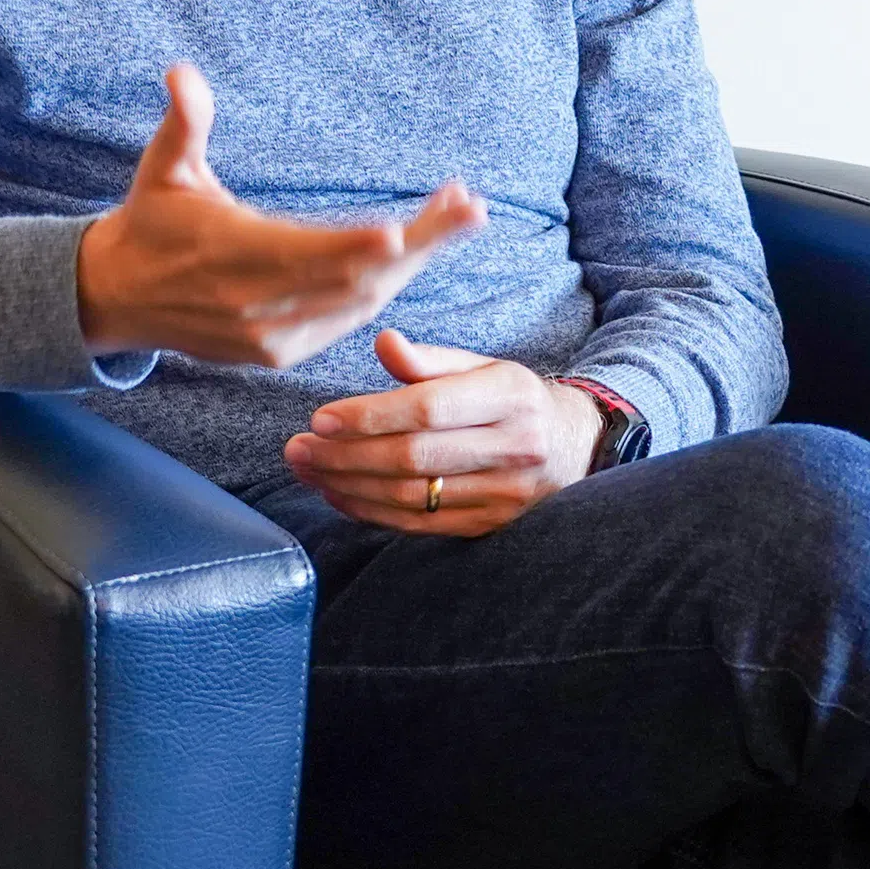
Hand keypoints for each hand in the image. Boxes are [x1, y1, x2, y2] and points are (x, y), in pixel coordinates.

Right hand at [78, 65, 484, 367]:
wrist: (117, 297)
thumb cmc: (150, 221)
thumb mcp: (162, 168)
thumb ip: (184, 122)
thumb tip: (182, 72)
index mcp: (233, 253)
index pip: (307, 253)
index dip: (357, 245)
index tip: (403, 228)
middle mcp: (256, 303)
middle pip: (355, 278)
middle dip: (420, 244)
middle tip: (471, 208)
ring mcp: (271, 335)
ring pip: (360, 304)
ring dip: (413, 264)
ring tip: (457, 220)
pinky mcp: (278, 353)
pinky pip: (345, 322)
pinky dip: (382, 291)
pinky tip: (411, 255)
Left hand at [283, 329, 602, 535]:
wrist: (573, 447)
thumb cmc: (510, 398)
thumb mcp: (481, 366)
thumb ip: (429, 359)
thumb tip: (384, 342)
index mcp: (510, 396)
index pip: (429, 408)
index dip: (369, 415)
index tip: (319, 417)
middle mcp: (514, 447)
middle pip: (414, 457)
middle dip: (345, 455)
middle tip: (297, 448)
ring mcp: (506, 495)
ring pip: (411, 496)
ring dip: (348, 486)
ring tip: (307, 470)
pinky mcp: (492, 526)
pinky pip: (421, 524)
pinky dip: (372, 512)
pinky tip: (338, 495)